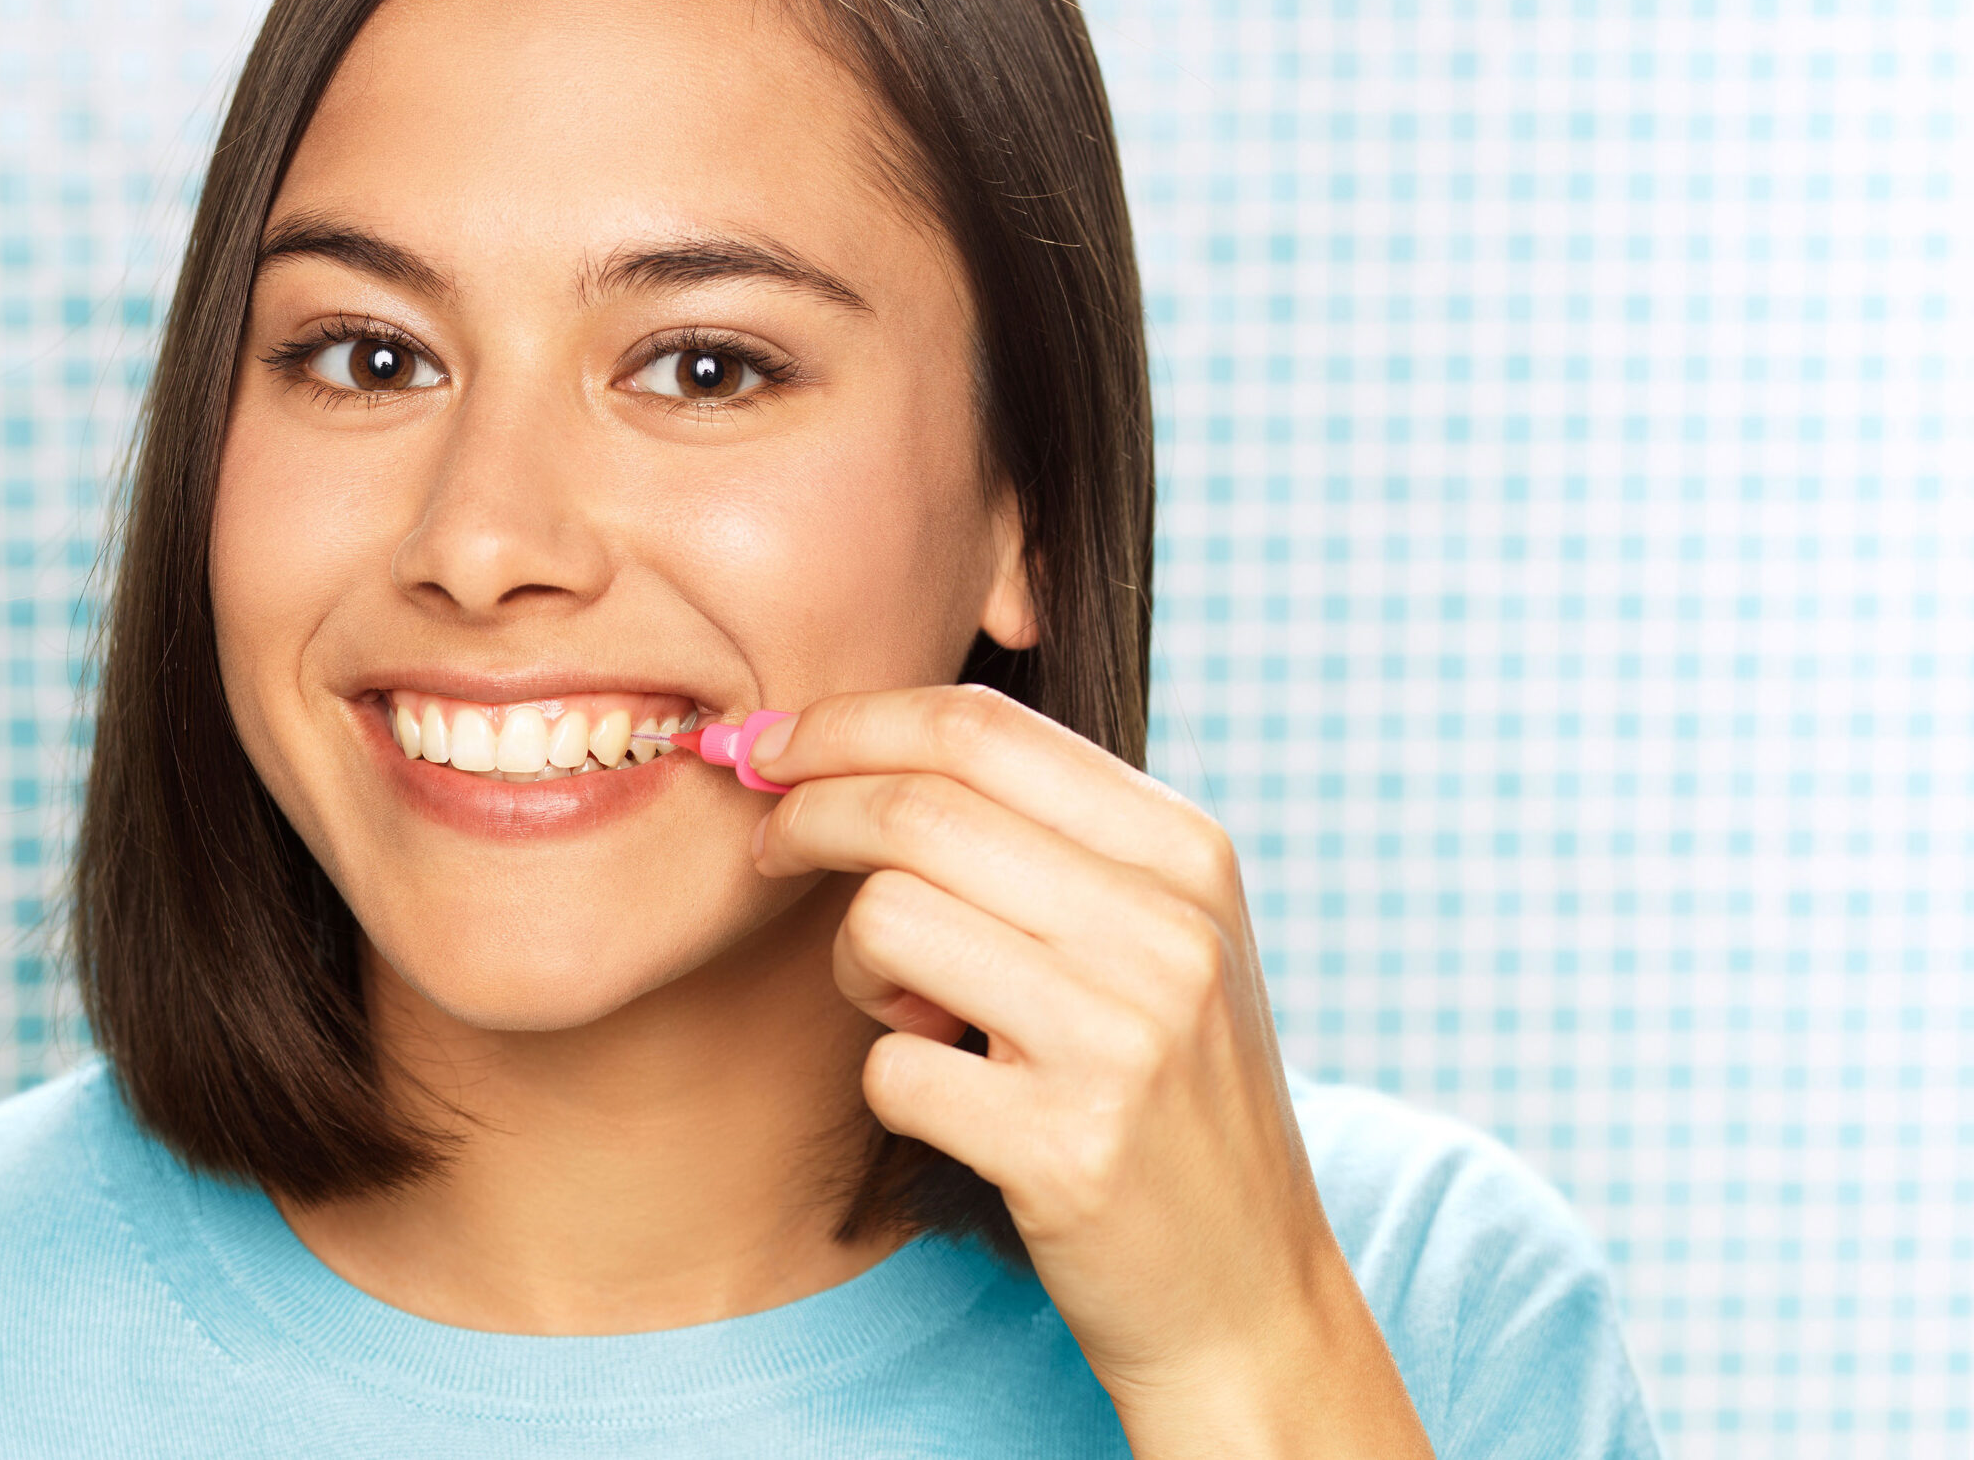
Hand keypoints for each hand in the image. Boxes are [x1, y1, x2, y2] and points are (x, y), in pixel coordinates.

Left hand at [747, 685, 1434, 1459]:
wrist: (1250, 1293)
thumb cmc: (1168, 1095)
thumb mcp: (1154, 936)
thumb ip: (1040, 837)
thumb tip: (843, 746)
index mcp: (1187, 852)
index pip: (979, 727)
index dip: (849, 722)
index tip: (772, 744)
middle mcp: (1167, 928)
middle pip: (916, 807)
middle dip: (804, 813)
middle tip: (764, 847)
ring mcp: (1124, 1038)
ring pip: (886, 920)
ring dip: (855, 965)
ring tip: (914, 1014)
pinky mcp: (1068, 1148)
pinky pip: (889, 1067)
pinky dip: (893, 1080)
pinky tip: (959, 1105)